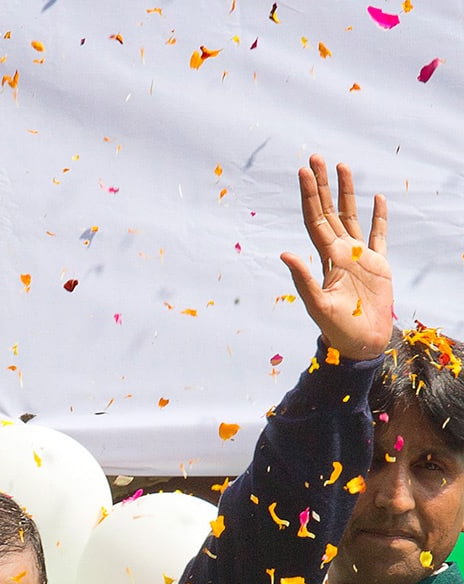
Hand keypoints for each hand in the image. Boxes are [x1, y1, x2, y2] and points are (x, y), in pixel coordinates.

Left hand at [280, 155, 391, 360]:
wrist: (362, 344)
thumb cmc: (338, 330)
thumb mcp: (317, 305)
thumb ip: (303, 279)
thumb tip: (285, 253)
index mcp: (326, 258)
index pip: (315, 220)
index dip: (309, 196)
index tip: (303, 172)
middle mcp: (341, 252)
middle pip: (329, 211)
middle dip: (322, 185)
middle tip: (316, 158)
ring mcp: (359, 257)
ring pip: (352, 216)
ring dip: (347, 192)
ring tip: (343, 166)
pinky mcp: (379, 264)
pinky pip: (379, 235)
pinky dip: (379, 217)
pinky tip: (377, 199)